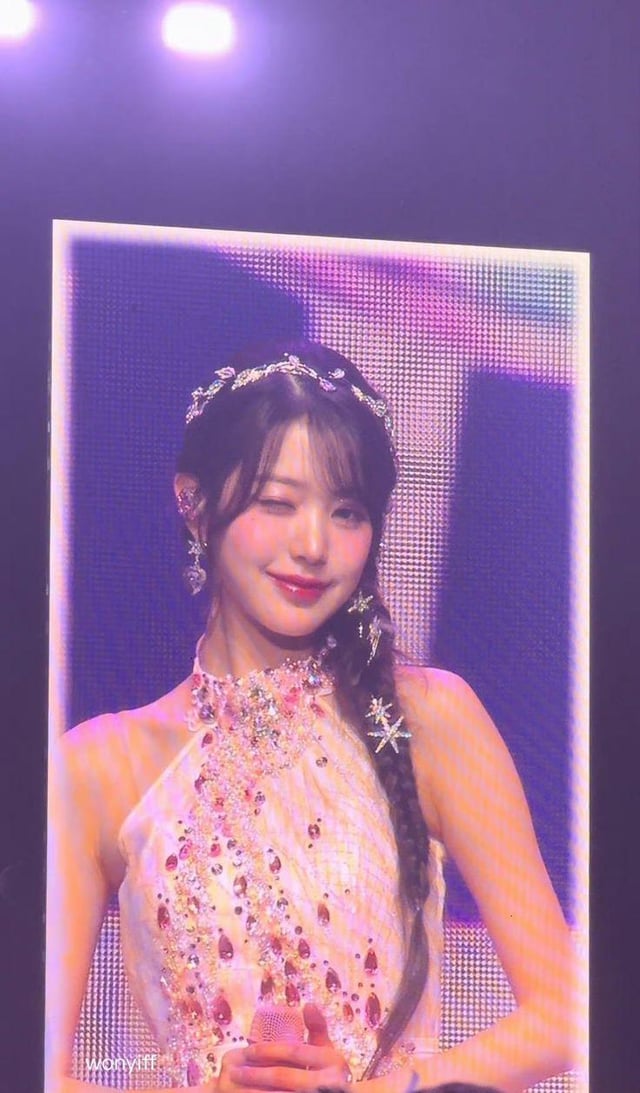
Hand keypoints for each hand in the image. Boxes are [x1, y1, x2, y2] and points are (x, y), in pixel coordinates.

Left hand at [218, 1004, 351, 1091]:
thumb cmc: (330, 1074)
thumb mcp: (328, 1051)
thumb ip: (318, 1029)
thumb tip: (308, 1004)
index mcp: (332, 1060)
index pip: (293, 1051)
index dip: (268, 1050)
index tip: (247, 1050)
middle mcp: (327, 1082)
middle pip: (282, 1076)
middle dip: (255, 1074)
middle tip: (234, 1071)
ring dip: (255, 1090)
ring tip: (236, 1083)